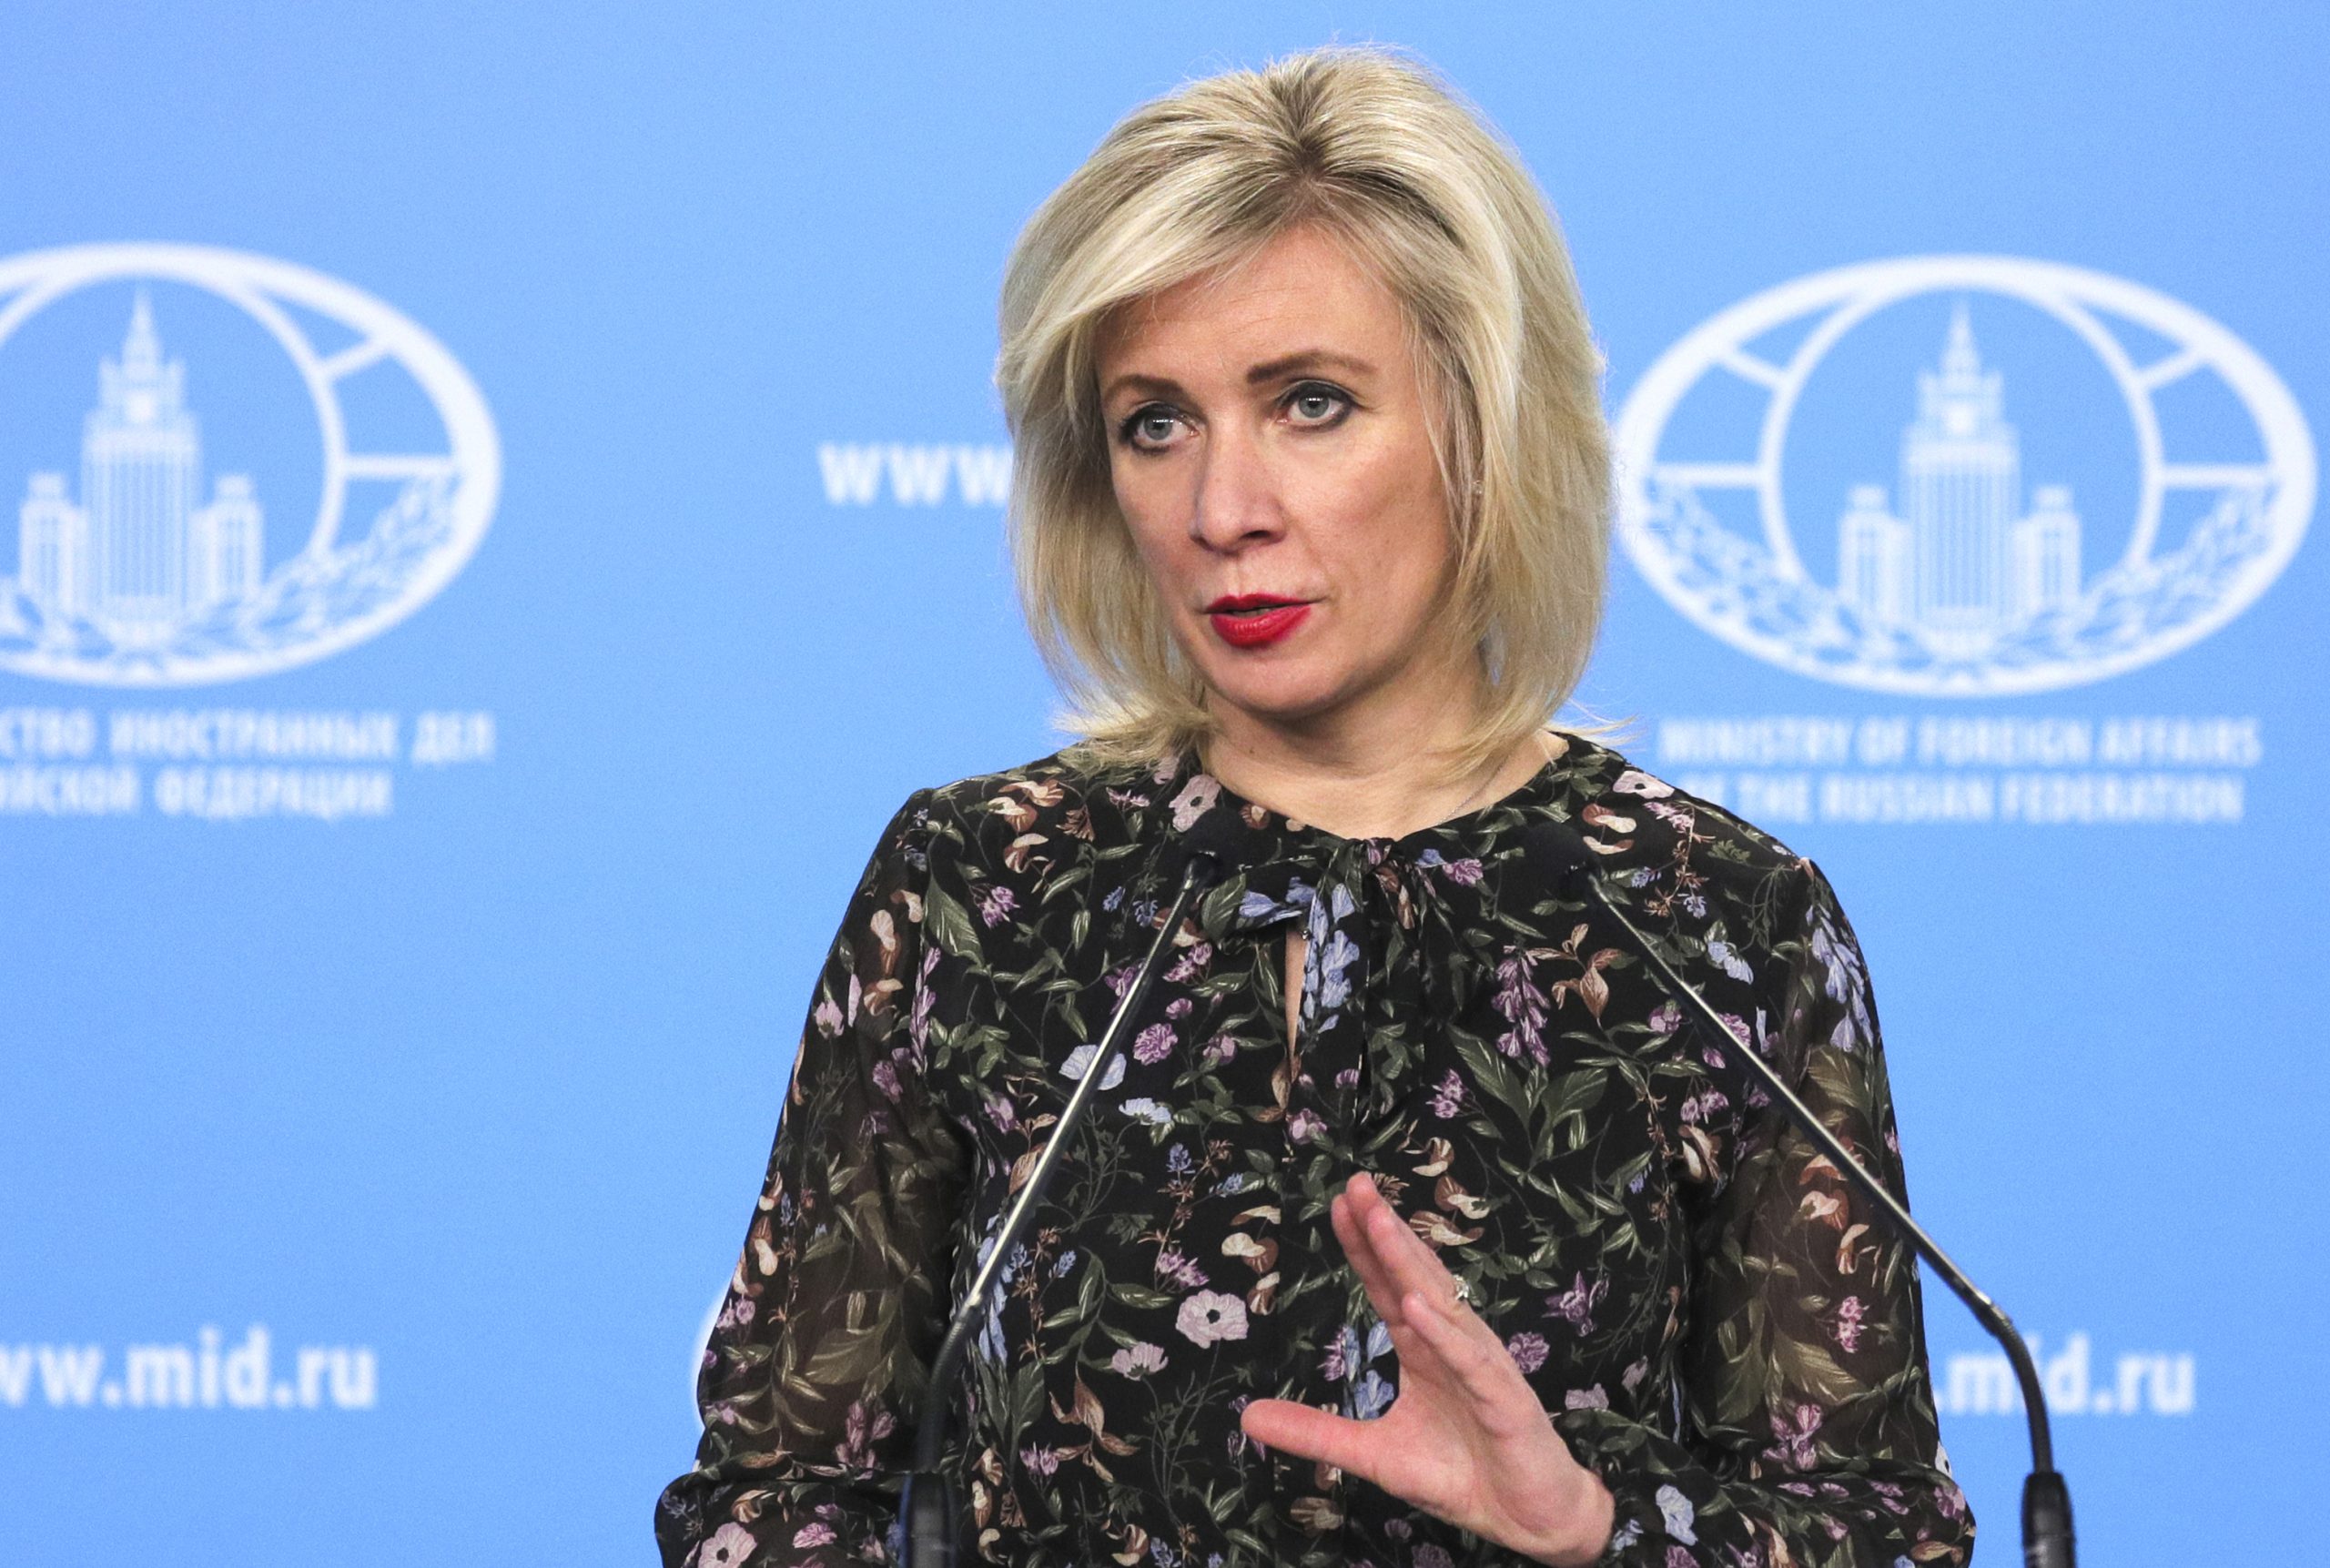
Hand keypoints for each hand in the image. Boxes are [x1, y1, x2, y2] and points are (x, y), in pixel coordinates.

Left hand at [1238, 1172, 1616, 1566]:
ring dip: (1411, 1264)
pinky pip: (1472, 1362)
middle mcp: (1452, 1345)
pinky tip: (1418, 1308)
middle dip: (1385, 1231)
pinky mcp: (1505, 1401)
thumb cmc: (1460, 1475)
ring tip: (1381, 1224)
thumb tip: (1247, 1417)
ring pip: (1443, 1306)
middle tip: (1356, 1185)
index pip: (1387, 1287)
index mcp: (1423, 1350)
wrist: (1527, 1519)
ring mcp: (1481, 1368)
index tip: (1338, 1204)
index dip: (1363, 1247)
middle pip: (1414, 1278)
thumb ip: (1315, 1432)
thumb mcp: (1374, 1454)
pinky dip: (1446, 1335)